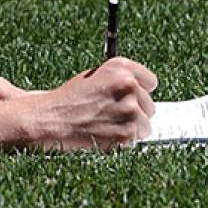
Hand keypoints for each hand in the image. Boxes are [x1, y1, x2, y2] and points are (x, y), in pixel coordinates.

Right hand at [25, 57, 157, 151]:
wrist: (56, 119)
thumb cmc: (73, 98)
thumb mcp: (96, 75)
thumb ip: (121, 78)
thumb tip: (141, 90)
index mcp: (121, 67)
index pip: (151, 81)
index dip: (140, 90)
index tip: (131, 96)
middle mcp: (129, 85)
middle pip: (149, 104)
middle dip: (136, 110)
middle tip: (113, 113)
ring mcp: (130, 110)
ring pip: (145, 124)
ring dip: (132, 127)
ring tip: (110, 124)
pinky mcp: (127, 132)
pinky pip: (136, 138)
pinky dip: (125, 140)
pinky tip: (107, 132)